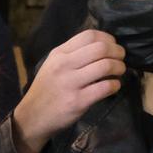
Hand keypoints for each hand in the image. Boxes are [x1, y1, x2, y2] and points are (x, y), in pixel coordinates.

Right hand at [10, 28, 126, 152]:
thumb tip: (102, 46)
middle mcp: (64, 65)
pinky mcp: (78, 101)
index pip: (89, 35)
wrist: (32, 117)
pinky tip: (113, 87)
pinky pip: (106, 87)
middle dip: (118, 52)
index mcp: (59, 54)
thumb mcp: (53, 65)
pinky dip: (115, 85)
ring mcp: (71, 83)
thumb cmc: (46, 90)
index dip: (108, 39)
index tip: (113, 46)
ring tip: (118, 72)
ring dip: (119, 68)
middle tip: (120, 59)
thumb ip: (72, 54)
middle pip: (101, 48)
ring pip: (106, 66)